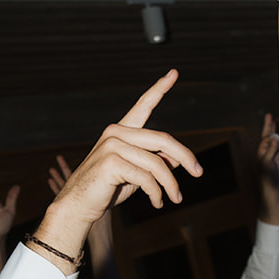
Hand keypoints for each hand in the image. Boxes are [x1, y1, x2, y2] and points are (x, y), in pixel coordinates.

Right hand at [30, 71, 201, 272]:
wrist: (79, 205)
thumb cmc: (108, 189)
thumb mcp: (136, 173)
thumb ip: (155, 162)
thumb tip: (179, 159)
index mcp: (121, 130)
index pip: (143, 105)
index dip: (159, 89)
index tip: (174, 73)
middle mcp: (116, 132)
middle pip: (163, 139)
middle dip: (186, 156)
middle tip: (199, 172)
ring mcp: (112, 145)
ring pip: (157, 163)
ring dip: (171, 184)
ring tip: (176, 198)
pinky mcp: (111, 162)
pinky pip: (147, 178)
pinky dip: (156, 193)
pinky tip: (157, 202)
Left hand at [257, 112, 278, 188]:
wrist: (274, 190)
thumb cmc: (267, 179)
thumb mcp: (266, 163)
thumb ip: (270, 150)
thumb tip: (273, 138)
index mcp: (261, 152)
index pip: (264, 138)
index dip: (268, 130)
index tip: (272, 123)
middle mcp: (268, 152)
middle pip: (269, 137)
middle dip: (269, 127)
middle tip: (269, 116)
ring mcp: (276, 156)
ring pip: (278, 142)